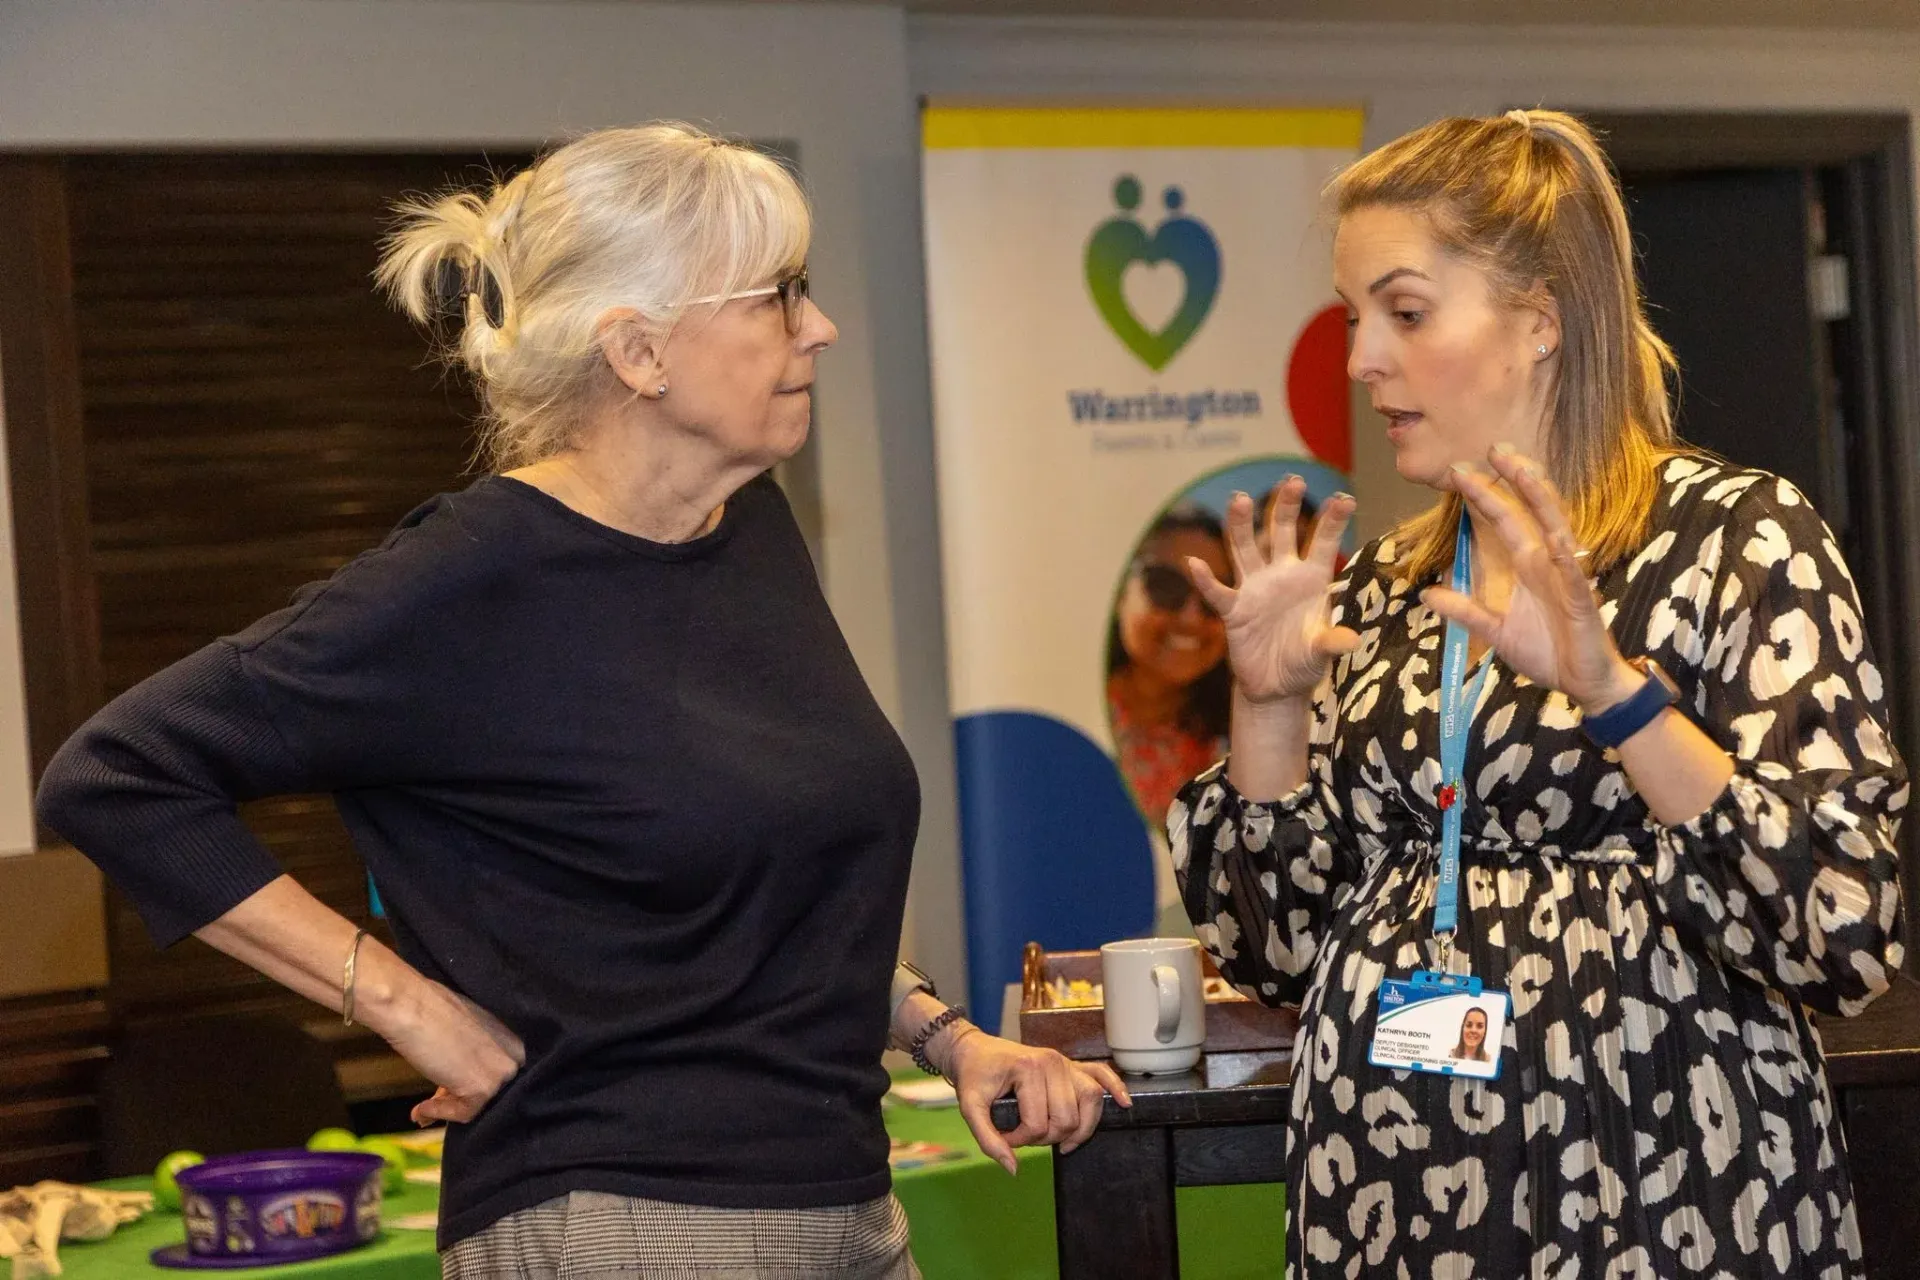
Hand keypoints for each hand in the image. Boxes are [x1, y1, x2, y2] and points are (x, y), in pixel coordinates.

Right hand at [370, 968, 525, 1126]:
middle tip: (432, 1100)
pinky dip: (439, 1113)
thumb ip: (471, 1056)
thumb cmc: (430, 1011)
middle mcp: (516, 1055)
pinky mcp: (485, 1088)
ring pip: (478, 1104)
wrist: (411, 1006)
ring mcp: (503, 1072)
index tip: (444, 1089)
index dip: (468, 1083)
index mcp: (512, 1038)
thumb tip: (462, 1079)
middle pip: (489, 1091)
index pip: (496, 1073)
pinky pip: (464, 1113)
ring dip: (446, 1109)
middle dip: (458, 1097)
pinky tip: (420, 1109)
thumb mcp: (463, 1034)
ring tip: (422, 1109)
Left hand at [943, 1030, 1131, 1173]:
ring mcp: (1066, 1062)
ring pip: (1090, 1100)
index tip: (1004, 1135)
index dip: (1019, 1139)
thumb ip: (988, 1140)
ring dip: (1080, 1127)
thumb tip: (1013, 1169)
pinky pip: (1101, 1074)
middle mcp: (1053, 1062)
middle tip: (1025, 1135)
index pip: (1038, 1122)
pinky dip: (1115, 1088)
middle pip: (1067, 1117)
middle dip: (1046, 1137)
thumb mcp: (970, 1108)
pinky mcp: (1071, 1065)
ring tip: (1062, 1140)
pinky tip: (1124, 1104)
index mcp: (1029, 1068)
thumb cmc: (974, 1076)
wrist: (974, 1050)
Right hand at [1188, 476, 1359, 703]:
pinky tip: (1194, 564)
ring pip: (1246, 549)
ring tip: (1240, 498)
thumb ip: (1331, 642)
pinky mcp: (1234, 611)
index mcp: (1311, 578)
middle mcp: (1281, 575)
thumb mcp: (1321, 653)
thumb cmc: (1304, 662)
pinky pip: (1219, 593)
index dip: (1332, 521)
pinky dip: (1206, 581)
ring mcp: (1255, 589)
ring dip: (1242, 525)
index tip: (1344, 499)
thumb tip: (1350, 640)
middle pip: (1281, 532)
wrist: (1277, 687)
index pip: (1322, 542)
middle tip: (1293, 480)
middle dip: (1286, 506)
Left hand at [1424, 446, 1640, 713]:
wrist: (1583, 683)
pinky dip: (1567, 558)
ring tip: (1524, 472)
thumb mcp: (1495, 631)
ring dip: (1542, 501)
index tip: (1459, 470)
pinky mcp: (1584, 602)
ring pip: (1557, 529)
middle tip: (1494, 448)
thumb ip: (1464, 610)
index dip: (1484, 495)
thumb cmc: (1547, 652)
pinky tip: (1556, 539)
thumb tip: (1427, 594)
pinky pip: (1576, 576)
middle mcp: (1550, 561)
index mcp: (1530, 564)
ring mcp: (1569, 578)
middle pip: (1533, 510)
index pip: (1505, 520)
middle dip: (1515, 479)